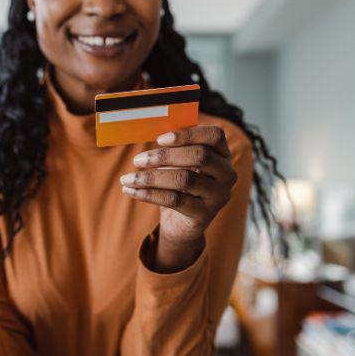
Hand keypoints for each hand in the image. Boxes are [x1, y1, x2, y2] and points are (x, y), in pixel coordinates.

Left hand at [120, 126, 236, 248]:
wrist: (180, 224)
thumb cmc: (177, 186)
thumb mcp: (177, 164)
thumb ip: (171, 148)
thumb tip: (149, 132)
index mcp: (222, 154)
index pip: (214, 136)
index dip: (188, 134)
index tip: (160, 139)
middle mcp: (226, 174)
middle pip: (199, 155)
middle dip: (164, 156)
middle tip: (138, 160)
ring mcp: (218, 196)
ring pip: (185, 179)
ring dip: (151, 177)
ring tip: (128, 179)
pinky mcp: (205, 215)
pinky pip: (175, 200)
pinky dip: (149, 194)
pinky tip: (131, 191)